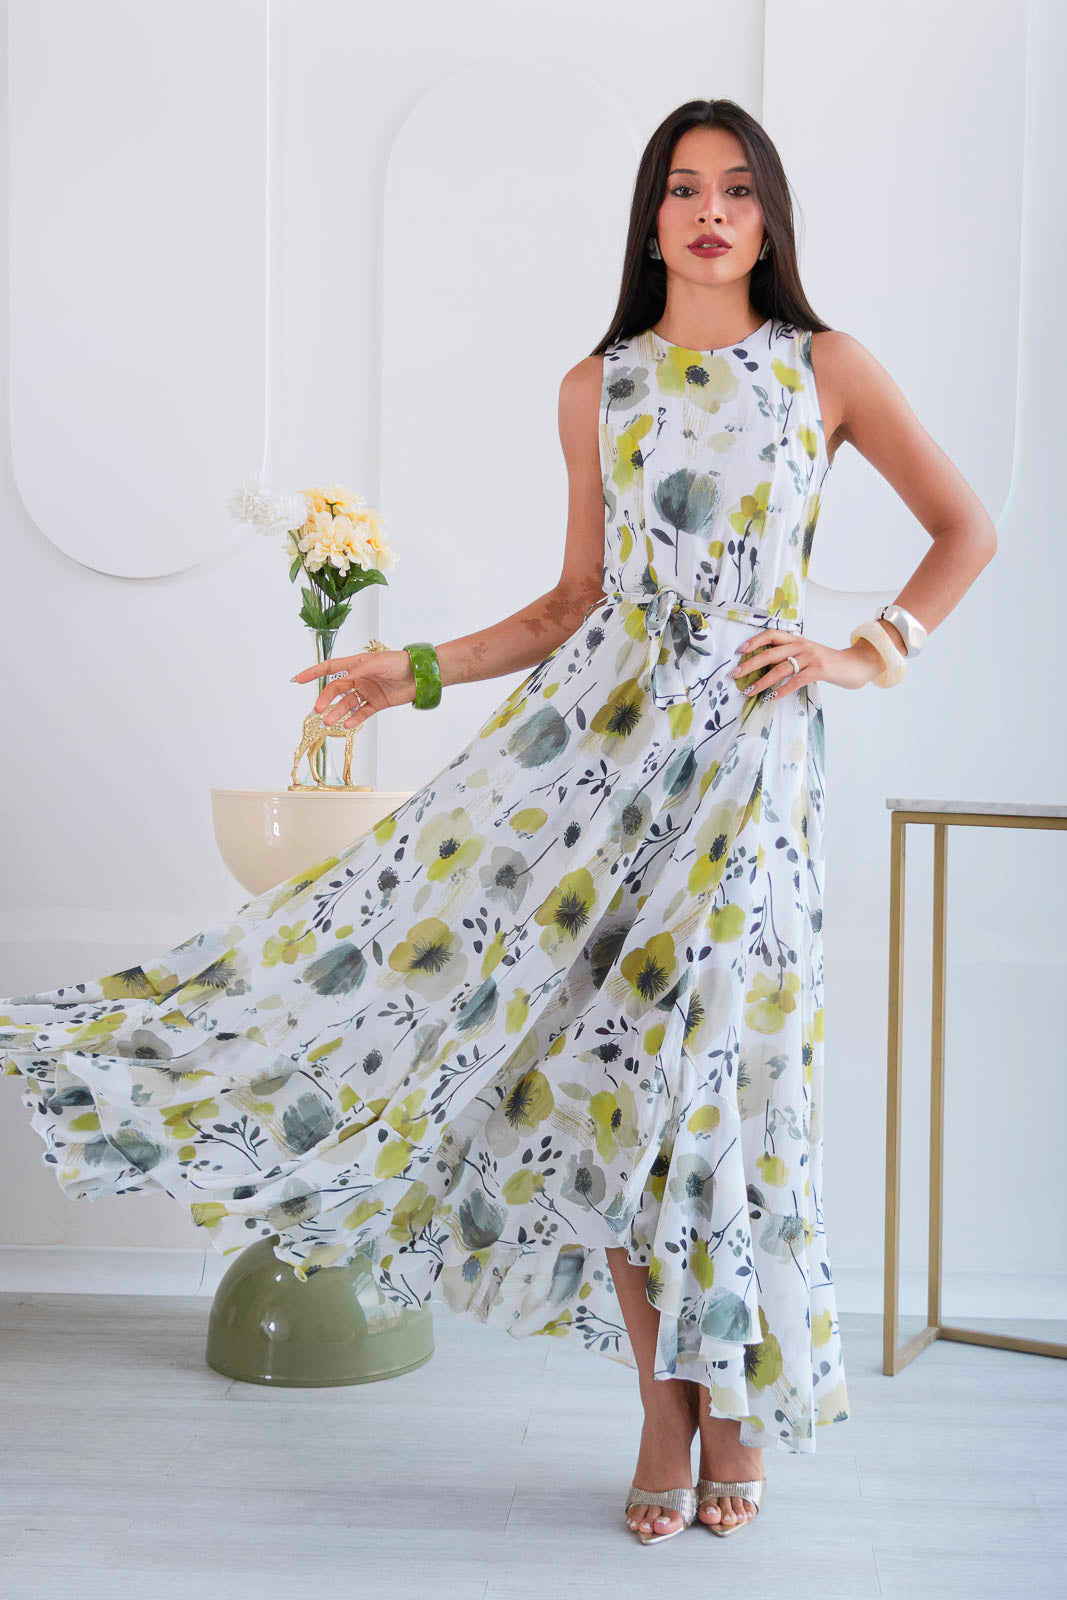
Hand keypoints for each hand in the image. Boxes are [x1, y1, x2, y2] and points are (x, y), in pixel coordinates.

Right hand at [289, 648, 416, 730]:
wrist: (419, 675)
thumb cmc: (399, 662)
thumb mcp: (378, 662)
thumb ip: (360, 670)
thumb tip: (345, 678)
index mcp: (356, 665)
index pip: (330, 668)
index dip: (313, 673)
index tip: (298, 679)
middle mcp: (359, 678)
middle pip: (336, 690)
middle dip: (325, 699)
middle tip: (318, 710)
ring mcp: (367, 692)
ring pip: (347, 704)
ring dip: (338, 712)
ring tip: (330, 722)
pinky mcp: (377, 703)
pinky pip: (362, 712)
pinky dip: (355, 719)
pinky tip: (348, 724)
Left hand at [728, 628, 881, 697]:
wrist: (855, 664)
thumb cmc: (828, 662)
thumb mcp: (807, 653)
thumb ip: (790, 655)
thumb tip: (764, 666)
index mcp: (797, 639)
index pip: (771, 635)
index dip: (754, 641)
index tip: (739, 652)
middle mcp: (801, 645)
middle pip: (770, 653)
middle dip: (749, 664)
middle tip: (734, 674)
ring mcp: (811, 657)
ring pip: (780, 668)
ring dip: (762, 681)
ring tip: (750, 691)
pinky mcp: (819, 670)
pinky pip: (796, 680)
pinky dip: (782, 690)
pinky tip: (772, 697)